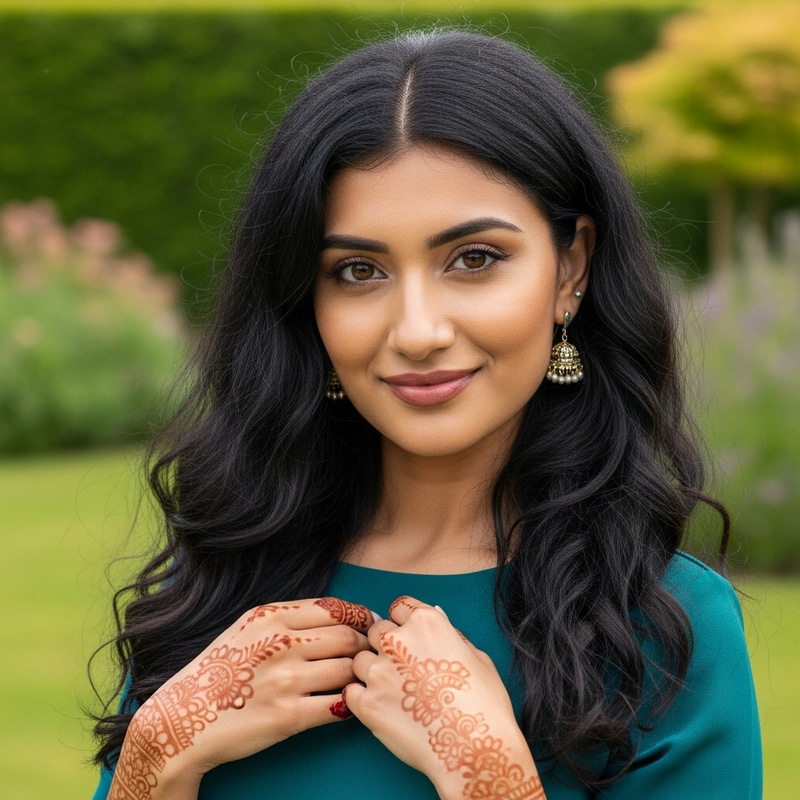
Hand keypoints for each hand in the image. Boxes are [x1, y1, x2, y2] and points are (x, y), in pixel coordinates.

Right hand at [108, 597, 374, 799]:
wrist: (182, 719)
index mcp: (271, 616)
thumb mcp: (248, 627)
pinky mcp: (290, 716)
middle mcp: (281, 643)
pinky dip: (350, 703)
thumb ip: (288, 617)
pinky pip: (339, 705)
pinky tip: (347, 703)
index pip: (335, 608)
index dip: (360, 616)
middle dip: (364, 646)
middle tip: (369, 654)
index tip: (370, 624)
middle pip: (347, 637)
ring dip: (359, 675)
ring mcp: (286, 679)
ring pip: (348, 669)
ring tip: (359, 679)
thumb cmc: (218, 671)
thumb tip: (337, 614)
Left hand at [345, 596, 545, 799]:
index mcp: (426, 623)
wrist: (475, 750)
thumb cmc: (484, 705)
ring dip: (371, 671)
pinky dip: (361, 699)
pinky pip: (351, 692)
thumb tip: (437, 617)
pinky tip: (380, 709)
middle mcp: (397, 640)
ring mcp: (378, 672)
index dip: (404, 623)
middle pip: (377, 631)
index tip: (408, 638)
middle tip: (402, 668)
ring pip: (360, 660)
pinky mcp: (367, 703)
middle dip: (386, 645)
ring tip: (392, 692)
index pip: (399, 607)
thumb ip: (452, 634)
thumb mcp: (478, 657)